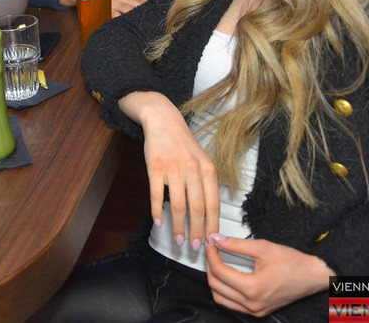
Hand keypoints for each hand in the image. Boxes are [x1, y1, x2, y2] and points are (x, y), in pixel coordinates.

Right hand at [120, 91, 219, 250]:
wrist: (163, 121)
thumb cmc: (183, 144)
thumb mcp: (202, 160)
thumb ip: (206, 183)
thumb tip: (208, 214)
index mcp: (208, 169)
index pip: (213, 203)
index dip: (212, 225)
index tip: (212, 241)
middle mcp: (192, 170)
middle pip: (197, 208)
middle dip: (197, 231)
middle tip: (195, 247)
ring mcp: (173, 169)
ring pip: (178, 204)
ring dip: (178, 226)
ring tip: (178, 240)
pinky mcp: (155, 168)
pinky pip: (157, 195)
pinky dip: (157, 211)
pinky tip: (158, 222)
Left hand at [205, 235, 333, 316]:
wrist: (314, 277)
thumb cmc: (295, 264)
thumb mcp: (263, 248)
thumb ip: (236, 244)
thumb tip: (218, 239)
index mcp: (253, 288)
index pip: (219, 272)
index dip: (211, 256)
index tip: (211, 245)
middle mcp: (252, 304)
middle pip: (216, 286)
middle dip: (210, 267)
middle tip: (212, 252)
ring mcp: (255, 310)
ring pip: (221, 298)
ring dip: (215, 281)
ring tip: (216, 263)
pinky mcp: (258, 311)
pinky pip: (232, 304)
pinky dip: (224, 291)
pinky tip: (227, 277)